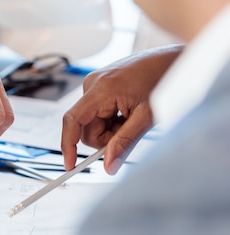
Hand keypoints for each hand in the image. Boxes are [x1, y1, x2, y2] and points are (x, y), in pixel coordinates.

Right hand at [61, 45, 182, 173]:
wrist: (176, 59)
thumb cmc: (166, 77)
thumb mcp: (147, 117)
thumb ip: (125, 143)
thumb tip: (109, 165)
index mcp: (101, 88)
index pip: (72, 121)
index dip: (68, 145)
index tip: (71, 165)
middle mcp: (93, 84)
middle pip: (87, 128)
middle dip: (107, 137)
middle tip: (131, 129)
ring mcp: (96, 85)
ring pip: (94, 124)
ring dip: (112, 129)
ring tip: (134, 117)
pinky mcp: (101, 88)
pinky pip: (99, 115)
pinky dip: (114, 121)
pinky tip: (130, 112)